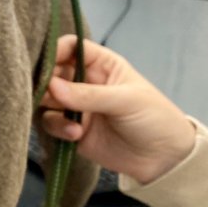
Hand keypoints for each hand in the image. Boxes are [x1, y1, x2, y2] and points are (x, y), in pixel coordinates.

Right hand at [40, 36, 195, 184]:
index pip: (70, 47)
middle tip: (46, 95)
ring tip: (66, 119)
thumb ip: (88, 94)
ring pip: (45, 99)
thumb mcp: (125, 101)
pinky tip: (76, 135)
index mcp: (101, 64)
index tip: (45, 65)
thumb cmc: (154, 118)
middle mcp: (84, 82)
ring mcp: (76, 106)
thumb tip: (52, 86)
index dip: (55, 52)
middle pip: (51, 72)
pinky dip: (57, 128)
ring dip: (47, 107)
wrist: (164, 159)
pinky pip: (50, 123)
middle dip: (44, 82)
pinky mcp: (71, 129)